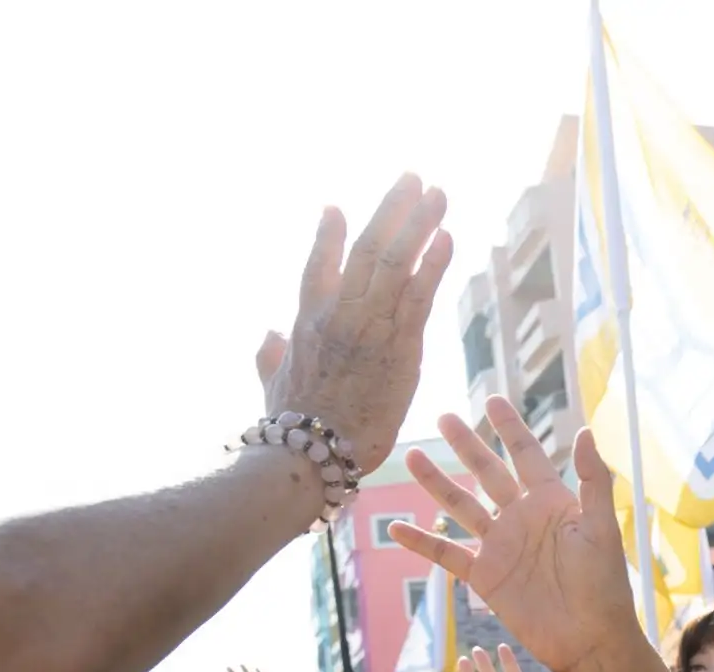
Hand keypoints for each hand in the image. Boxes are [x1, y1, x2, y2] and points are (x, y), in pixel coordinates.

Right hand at [257, 175, 452, 475]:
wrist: (310, 451)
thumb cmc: (292, 427)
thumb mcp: (273, 382)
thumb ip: (269, 353)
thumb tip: (266, 334)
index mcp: (306, 319)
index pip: (318, 265)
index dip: (329, 234)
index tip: (337, 207)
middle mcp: (338, 313)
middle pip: (368, 247)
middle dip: (392, 209)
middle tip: (411, 177)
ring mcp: (369, 325)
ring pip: (397, 262)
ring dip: (419, 223)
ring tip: (437, 192)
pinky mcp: (400, 346)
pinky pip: (420, 295)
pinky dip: (434, 264)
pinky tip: (447, 236)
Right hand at [389, 397, 637, 671]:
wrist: (589, 638)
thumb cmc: (604, 583)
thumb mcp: (601, 527)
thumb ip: (592, 480)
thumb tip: (584, 430)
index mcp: (552, 502)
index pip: (526, 455)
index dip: (509, 428)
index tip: (492, 399)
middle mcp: (522, 518)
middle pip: (487, 473)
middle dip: (466, 445)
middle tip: (444, 417)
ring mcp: (500, 546)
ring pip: (461, 506)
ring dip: (436, 483)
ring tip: (412, 457)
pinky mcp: (485, 576)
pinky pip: (446, 554)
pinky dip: (421, 542)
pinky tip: (394, 527)